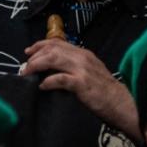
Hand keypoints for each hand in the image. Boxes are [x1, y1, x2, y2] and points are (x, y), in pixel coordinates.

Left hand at [20, 39, 140, 139]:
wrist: (121, 103)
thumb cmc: (104, 90)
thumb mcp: (89, 70)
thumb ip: (73, 65)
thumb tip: (51, 67)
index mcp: (83, 53)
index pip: (57, 43)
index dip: (39, 45)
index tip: (28, 51)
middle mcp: (82, 57)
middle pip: (52, 49)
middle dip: (34, 55)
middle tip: (25, 66)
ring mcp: (82, 69)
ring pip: (53, 59)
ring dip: (36, 65)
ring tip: (28, 73)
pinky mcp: (82, 83)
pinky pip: (60, 79)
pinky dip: (48, 81)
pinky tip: (42, 86)